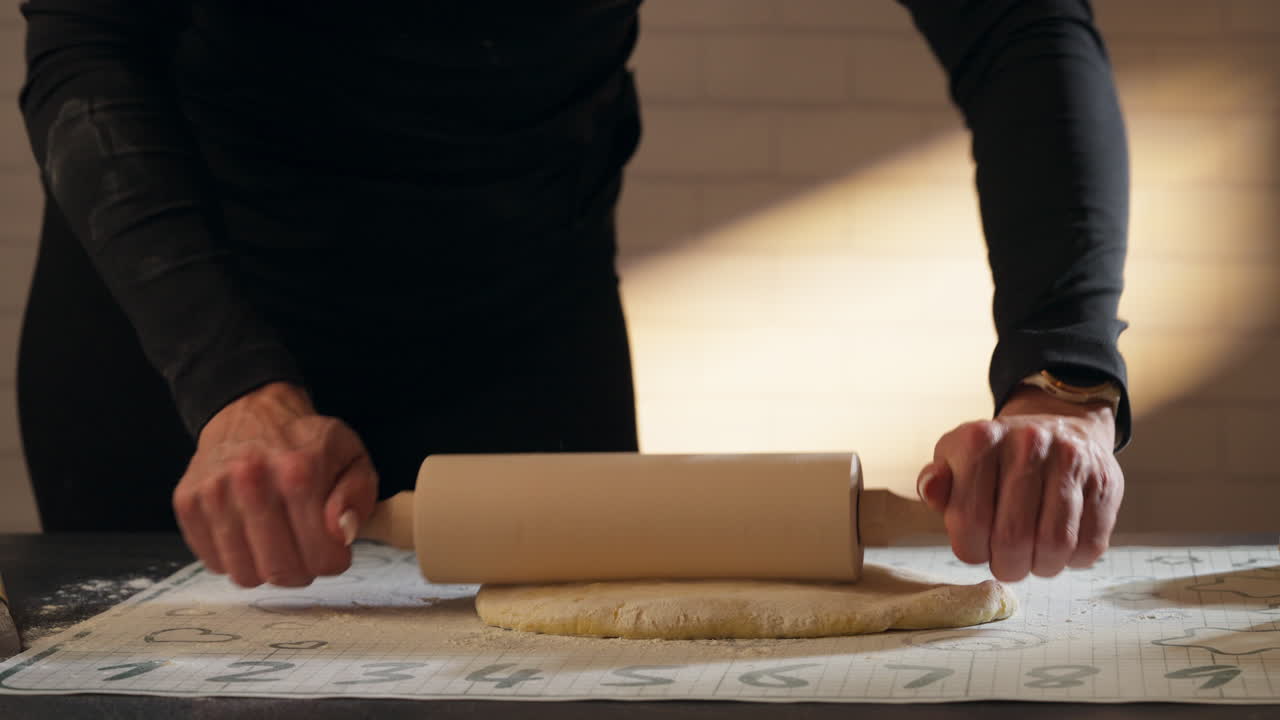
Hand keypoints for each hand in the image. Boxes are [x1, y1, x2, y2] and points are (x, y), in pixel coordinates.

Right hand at [173, 382, 377, 586]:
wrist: (251, 410)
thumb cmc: (307, 442)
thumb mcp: (352, 457)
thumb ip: (357, 497)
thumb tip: (341, 535)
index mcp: (300, 473)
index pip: (321, 557)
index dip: (333, 562)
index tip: (333, 550)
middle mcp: (251, 482)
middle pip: (281, 571)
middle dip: (302, 571)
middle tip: (306, 551)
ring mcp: (213, 494)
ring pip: (245, 574)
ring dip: (267, 568)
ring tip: (278, 543)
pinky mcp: (187, 503)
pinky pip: (214, 563)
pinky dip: (236, 558)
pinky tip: (249, 534)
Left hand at [915, 386, 1122, 581]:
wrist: (1056, 425)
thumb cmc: (995, 457)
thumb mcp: (955, 460)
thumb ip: (938, 483)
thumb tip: (931, 490)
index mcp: (980, 439)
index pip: (969, 520)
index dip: (970, 550)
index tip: (975, 548)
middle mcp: (1028, 443)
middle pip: (1013, 538)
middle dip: (1007, 566)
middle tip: (1006, 564)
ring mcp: (1072, 460)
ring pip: (1056, 544)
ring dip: (1042, 567)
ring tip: (1033, 560)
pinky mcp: (1105, 481)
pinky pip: (1091, 543)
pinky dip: (1074, 560)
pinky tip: (1061, 549)